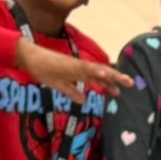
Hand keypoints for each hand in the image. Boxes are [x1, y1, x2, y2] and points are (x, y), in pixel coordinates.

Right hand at [15, 37, 132, 104]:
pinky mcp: (70, 64)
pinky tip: (105, 74)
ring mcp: (76, 65)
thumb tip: (83, 101)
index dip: (109, 84)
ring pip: (97, 70)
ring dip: (110, 74)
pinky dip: (95, 71)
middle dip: (116, 78)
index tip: (120, 91)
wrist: (30, 58)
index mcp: (78, 72)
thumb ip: (72, 93)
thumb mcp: (59, 86)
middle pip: (101, 73)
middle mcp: (80, 67)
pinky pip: (85, 68)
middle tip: (131, 83)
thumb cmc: (42, 70)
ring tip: (124, 79)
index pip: (97, 78)